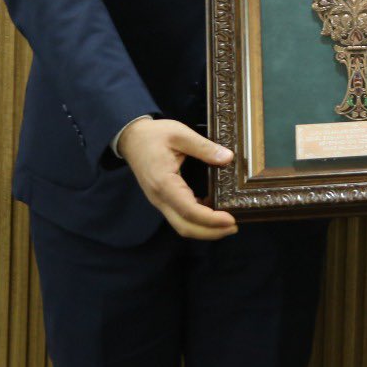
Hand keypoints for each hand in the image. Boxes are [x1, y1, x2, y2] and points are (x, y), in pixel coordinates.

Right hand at [117, 118, 237, 239]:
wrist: (131, 138)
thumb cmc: (153, 135)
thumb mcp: (180, 134)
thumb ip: (204, 147)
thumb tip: (227, 158)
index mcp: (164, 183)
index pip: (189, 210)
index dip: (211, 219)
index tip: (230, 219)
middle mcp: (160, 198)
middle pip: (185, 227)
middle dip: (211, 232)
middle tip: (234, 227)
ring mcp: (160, 201)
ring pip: (182, 225)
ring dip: (205, 229)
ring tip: (227, 223)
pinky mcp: (163, 199)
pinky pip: (180, 216)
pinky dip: (197, 220)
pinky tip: (212, 211)